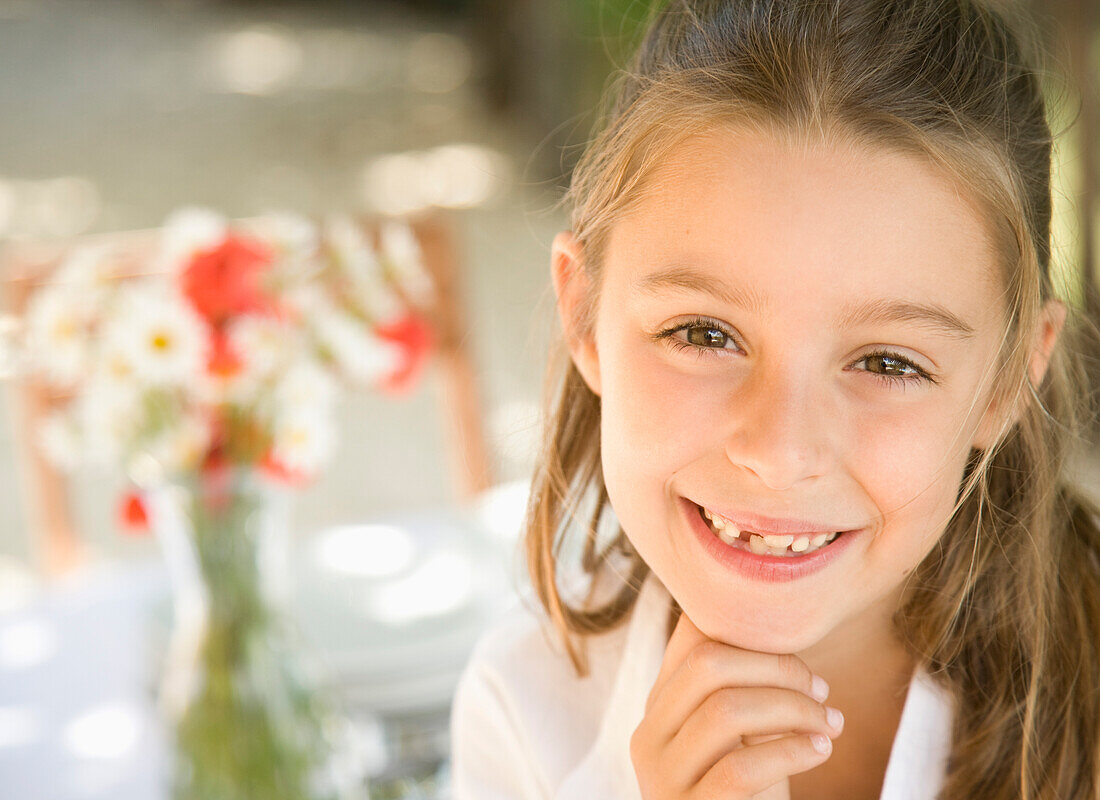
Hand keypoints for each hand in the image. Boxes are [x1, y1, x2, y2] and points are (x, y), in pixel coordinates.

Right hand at [630, 611, 843, 798]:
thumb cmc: (751, 793)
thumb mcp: (740, 734)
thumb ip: (736, 684)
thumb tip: (764, 612)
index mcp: (658, 707)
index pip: (693, 637)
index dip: (751, 633)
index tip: (799, 657)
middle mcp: (647, 737)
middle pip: (708, 664)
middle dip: (777, 667)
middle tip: (821, 690)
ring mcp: (662, 778)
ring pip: (725, 710)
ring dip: (793, 708)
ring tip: (830, 723)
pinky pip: (740, 768)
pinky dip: (791, 750)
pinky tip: (821, 748)